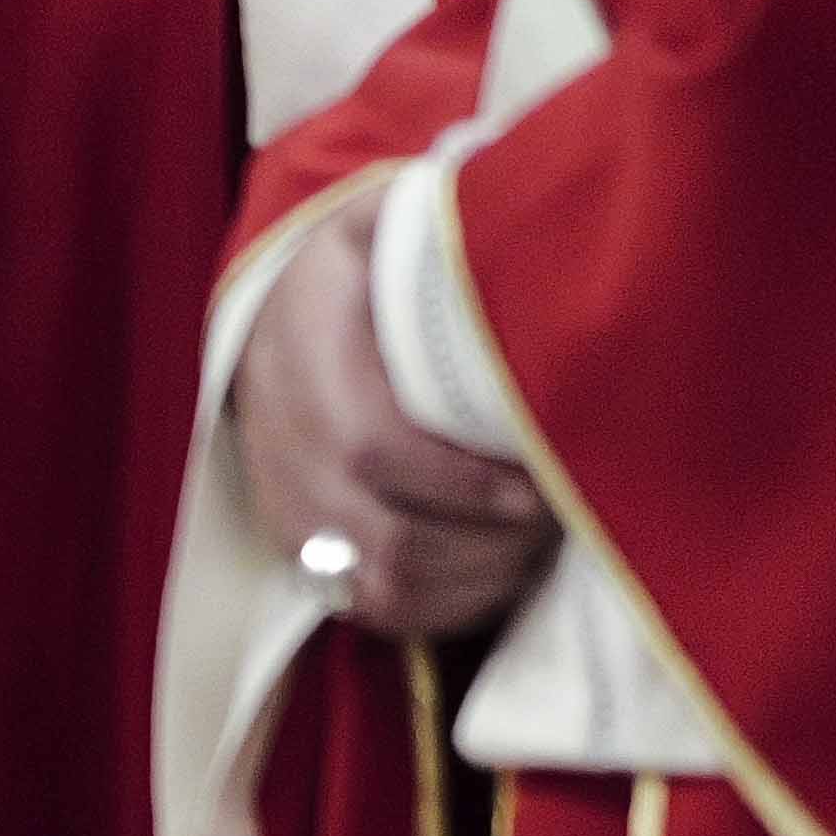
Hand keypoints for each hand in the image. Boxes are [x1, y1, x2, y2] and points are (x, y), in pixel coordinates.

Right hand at [224, 191, 554, 639]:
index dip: (462, 483)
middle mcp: (282, 443)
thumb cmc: (359, 267)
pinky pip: (375, 610)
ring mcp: (286, 506)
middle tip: (562, 518)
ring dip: (477, 579)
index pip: (371, 445)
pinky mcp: (301, 550)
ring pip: (385, 586)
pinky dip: (447, 606)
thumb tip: (545, 236)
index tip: (538, 484)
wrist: (273, 317)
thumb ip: (444, 234)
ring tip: (539, 546)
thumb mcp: (382, 224)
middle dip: (492, 543)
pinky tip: (500, 573)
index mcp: (303, 350)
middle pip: (388, 536)